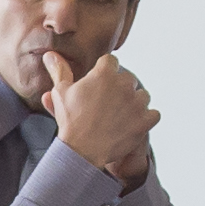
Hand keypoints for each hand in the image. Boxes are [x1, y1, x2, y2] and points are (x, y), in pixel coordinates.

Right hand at [50, 52, 156, 183]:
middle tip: (107, 104)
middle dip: (120, 88)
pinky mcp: (145, 120)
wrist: (82, 151)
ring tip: (120, 116)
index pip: (111, 61)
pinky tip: (133, 124)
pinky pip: (154, 114)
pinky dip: (146, 119)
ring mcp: (137, 103)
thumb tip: (50, 54)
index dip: (104, 72)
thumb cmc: (70, 121)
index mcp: (104, 74)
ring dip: (135, 103)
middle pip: (128, 78)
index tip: (98, 85)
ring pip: (143, 96)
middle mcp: (124, 84)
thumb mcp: (61, 93)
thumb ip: (60, 70)